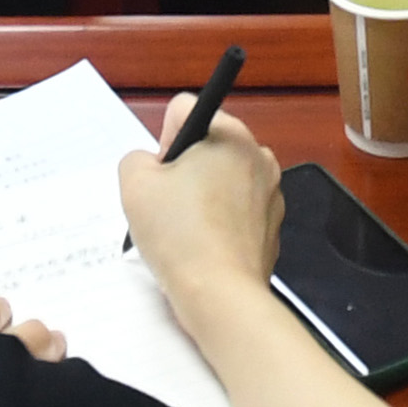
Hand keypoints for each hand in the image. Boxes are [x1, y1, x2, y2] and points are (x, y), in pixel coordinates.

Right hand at [117, 101, 288, 299]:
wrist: (221, 296)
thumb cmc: (182, 238)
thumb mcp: (134, 185)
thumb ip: (136, 158)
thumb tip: (151, 164)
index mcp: (229, 134)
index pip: (185, 110)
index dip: (163, 142)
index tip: (162, 177)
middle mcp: (257, 155)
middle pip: (206, 146)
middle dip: (184, 170)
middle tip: (169, 206)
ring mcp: (270, 191)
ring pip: (222, 179)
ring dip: (203, 196)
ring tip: (187, 231)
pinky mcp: (273, 224)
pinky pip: (238, 210)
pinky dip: (221, 222)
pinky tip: (205, 246)